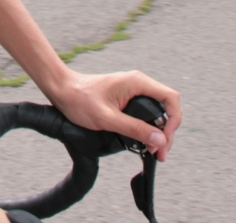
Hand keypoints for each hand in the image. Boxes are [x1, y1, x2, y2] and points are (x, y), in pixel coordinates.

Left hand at [42, 68, 181, 161]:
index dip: (174, 121)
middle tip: (160, 153)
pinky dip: (150, 127)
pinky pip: (147, 112)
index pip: (170, 98)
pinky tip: (146, 141)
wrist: (62, 90)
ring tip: (155, 151)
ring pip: (159, 111)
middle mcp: (139, 83)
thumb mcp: (107, 118)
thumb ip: (134, 129)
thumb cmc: (80, 100)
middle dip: (167, 131)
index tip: (164, 140)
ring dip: (160, 131)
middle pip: (167, 107)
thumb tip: (159, 140)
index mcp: (137, 82)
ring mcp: (134, 90)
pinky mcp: (128, 98)